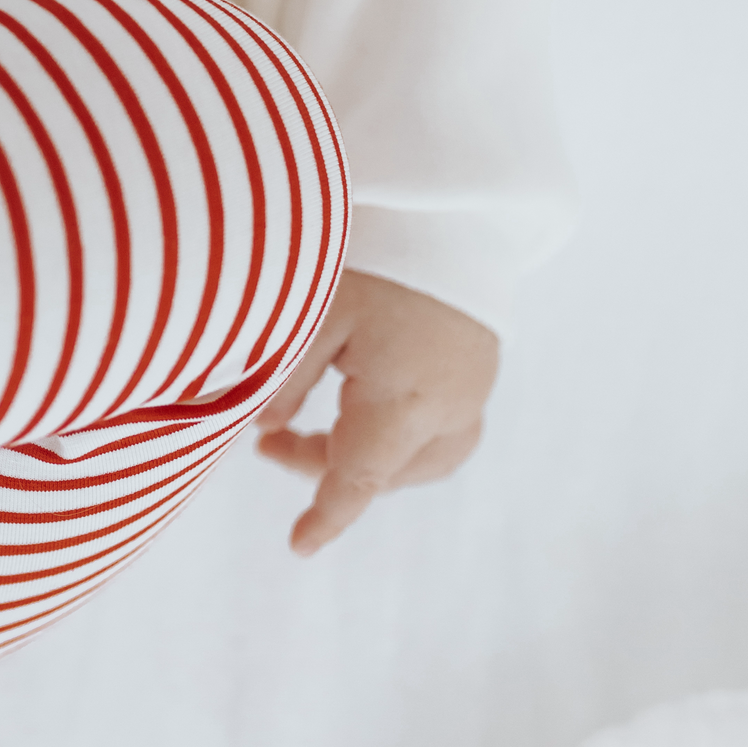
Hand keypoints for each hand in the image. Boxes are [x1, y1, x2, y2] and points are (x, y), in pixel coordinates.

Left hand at [255, 269, 498, 555]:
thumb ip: (286, 378)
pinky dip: (401, 433)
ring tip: (317, 431)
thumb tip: (264, 429)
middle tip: (269, 443)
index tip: (298, 545)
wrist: (452, 200)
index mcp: (407, 402)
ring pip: (421, 458)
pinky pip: (444, 426)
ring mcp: (474, 386)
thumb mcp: (315, 309)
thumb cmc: (377, 248)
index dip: (326, 516)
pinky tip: (366, 400)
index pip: (358, 480)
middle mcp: (450, 406)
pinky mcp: (482, 362)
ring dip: (371, 458)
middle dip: (330, 469)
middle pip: (389, 472)